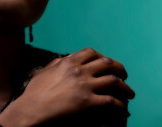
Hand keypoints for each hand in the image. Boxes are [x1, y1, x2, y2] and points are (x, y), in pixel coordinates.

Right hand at [0, 47, 134, 126]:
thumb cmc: (34, 93)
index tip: (107, 64)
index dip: (102, 57)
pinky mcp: (88, 102)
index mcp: (68, 61)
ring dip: (125, 87)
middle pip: (107, 64)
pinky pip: (111, 102)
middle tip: (124, 76)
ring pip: (114, 81)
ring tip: (129, 93)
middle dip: (119, 69)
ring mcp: (84, 86)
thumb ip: (56, 63)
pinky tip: (122, 109)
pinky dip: (120, 105)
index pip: (91, 53)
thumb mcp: (44, 72)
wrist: (31, 110)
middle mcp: (79, 70)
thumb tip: (63, 59)